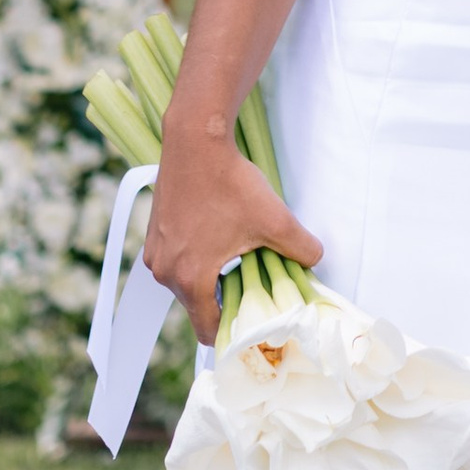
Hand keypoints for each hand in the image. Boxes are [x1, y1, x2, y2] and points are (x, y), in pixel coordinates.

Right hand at [145, 119, 321, 345]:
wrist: (196, 140)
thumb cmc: (230, 182)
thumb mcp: (275, 219)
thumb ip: (301, 249)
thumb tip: (315, 263)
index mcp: (190, 280)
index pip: (209, 330)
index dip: (235, 330)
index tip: (254, 320)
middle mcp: (165, 273)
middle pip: (198, 305)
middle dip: (226, 299)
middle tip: (252, 281)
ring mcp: (155, 253)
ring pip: (187, 282)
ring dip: (211, 275)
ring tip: (237, 252)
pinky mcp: (154, 234)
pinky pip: (177, 260)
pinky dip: (196, 257)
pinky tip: (218, 233)